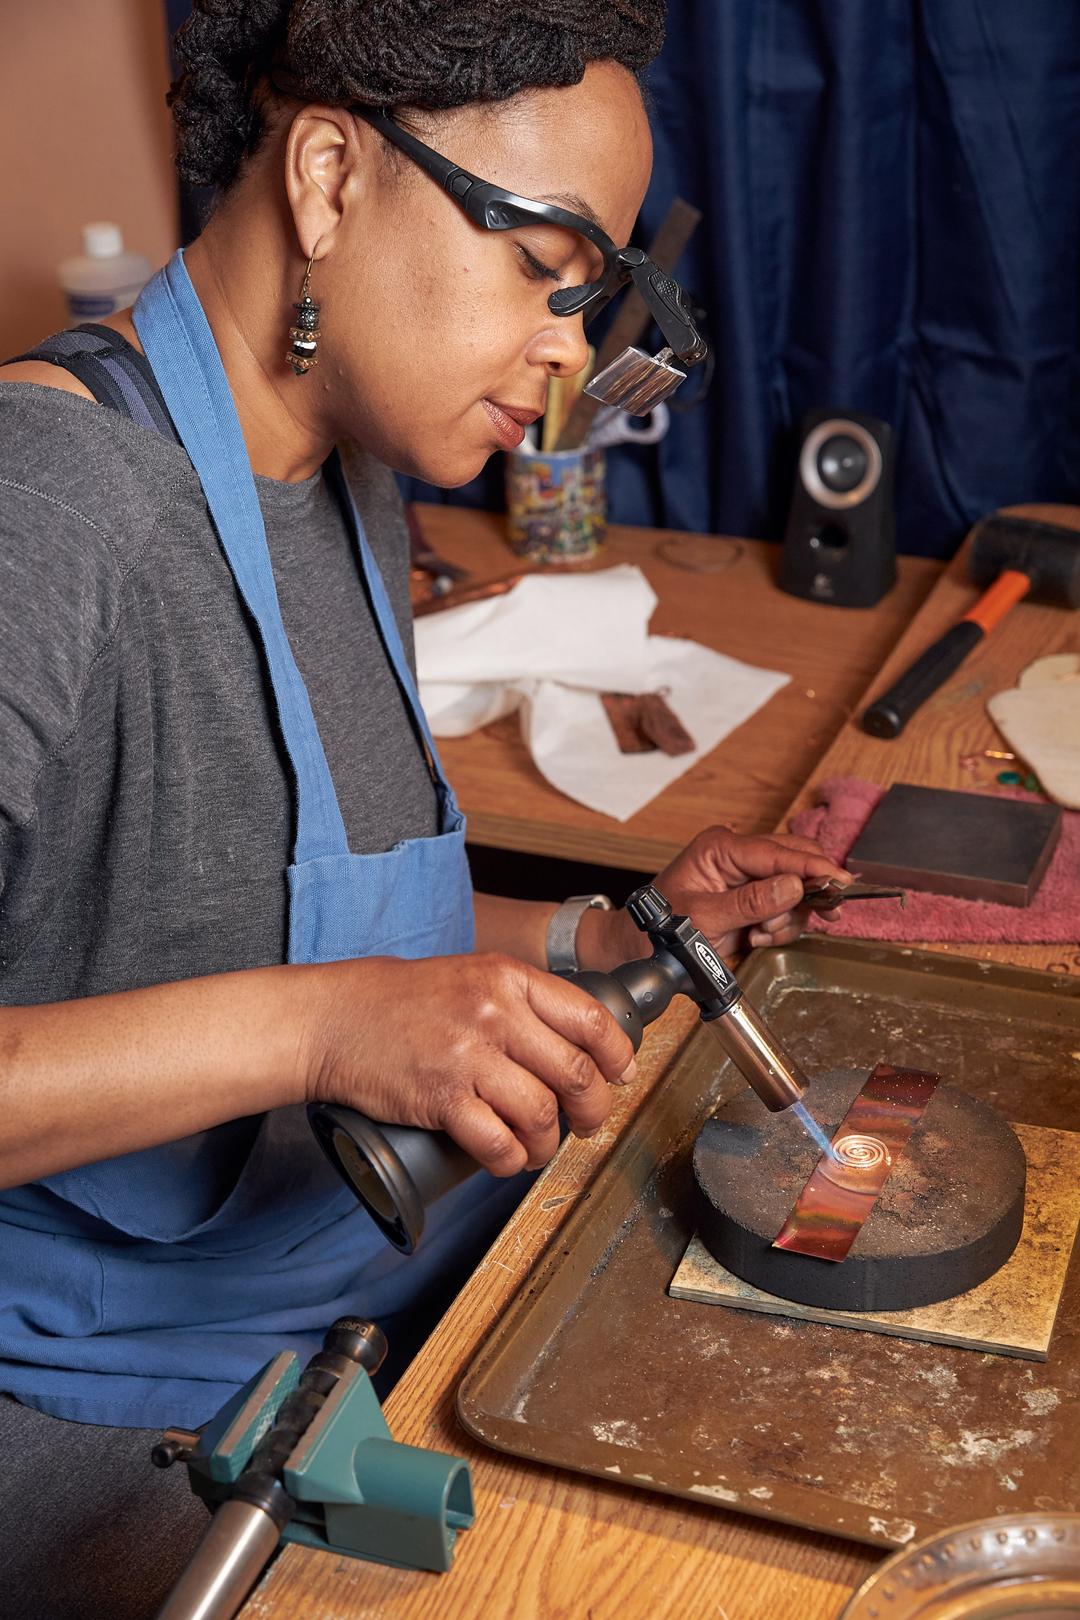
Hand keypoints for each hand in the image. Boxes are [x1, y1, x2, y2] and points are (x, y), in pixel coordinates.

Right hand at [303, 952, 636, 1176]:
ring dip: (548, 1143)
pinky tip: (505, 1158)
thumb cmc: (402, 1002)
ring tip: (536, 1147)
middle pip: (576, 1073)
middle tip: (587, 1123)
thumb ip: (520, 1002)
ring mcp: (467, 1056)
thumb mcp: (471, 977)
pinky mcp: (440, 1098)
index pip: (591, 1019)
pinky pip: (497, 1142)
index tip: (621, 1076)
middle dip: (593, 1110)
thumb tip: (577, 1043)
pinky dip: (509, 1160)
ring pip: (542, 1114)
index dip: (617, 1056)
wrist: (335, 1018)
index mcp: (508, 978)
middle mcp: (495, 1013)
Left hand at [583, 825, 850, 966]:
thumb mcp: (704, 919)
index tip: (839, 881)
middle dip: (805, 893)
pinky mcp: (754, 897)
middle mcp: (738, 855)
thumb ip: (749, 903)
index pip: (778, 851)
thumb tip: (792, 886)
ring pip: (796, 887)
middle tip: (824, 914)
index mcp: (721, 847)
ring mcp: (748, 875)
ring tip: (759, 935)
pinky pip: (787, 907)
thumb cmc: (661, 929)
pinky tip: (757, 938)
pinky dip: (781, 927)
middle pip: (796, 861)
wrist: (642, 949)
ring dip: (787, 917)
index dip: (813, 867)